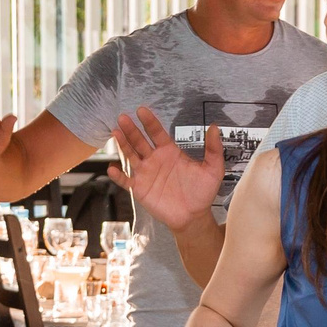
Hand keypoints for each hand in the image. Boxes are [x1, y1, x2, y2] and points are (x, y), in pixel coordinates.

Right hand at [110, 108, 222, 229]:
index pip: (157, 133)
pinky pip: (126, 180)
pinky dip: (118, 175)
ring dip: (122, 145)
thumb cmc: (202, 192)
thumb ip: (214, 149)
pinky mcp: (139, 189)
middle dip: (131, 130)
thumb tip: (215, 127)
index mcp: (169, 151)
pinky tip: (112, 167)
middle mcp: (155, 159)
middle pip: (140, 141)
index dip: (149, 122)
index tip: (141, 110)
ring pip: (130, 156)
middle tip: (123, 118)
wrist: (194, 216)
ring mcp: (145, 173)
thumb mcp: (213, 169)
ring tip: (115, 133)